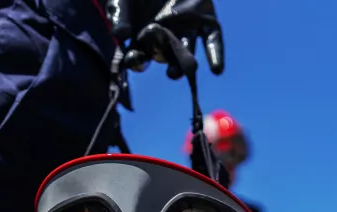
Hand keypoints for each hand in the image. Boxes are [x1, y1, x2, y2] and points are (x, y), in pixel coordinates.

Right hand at [110, 0, 224, 77]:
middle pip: (167, 57)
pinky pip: (212, 40)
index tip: (136, 60)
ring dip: (189, 64)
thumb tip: (120, 36)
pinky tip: (216, 70)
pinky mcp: (206, 21)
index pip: (139, 57)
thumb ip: (119, 14)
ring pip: (188, 52)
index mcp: (143, 38)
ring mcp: (186, 30)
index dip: (137, 60)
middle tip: (171, 72)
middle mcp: (165, 39)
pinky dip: (215, 55)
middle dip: (170, 65)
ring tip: (190, 71)